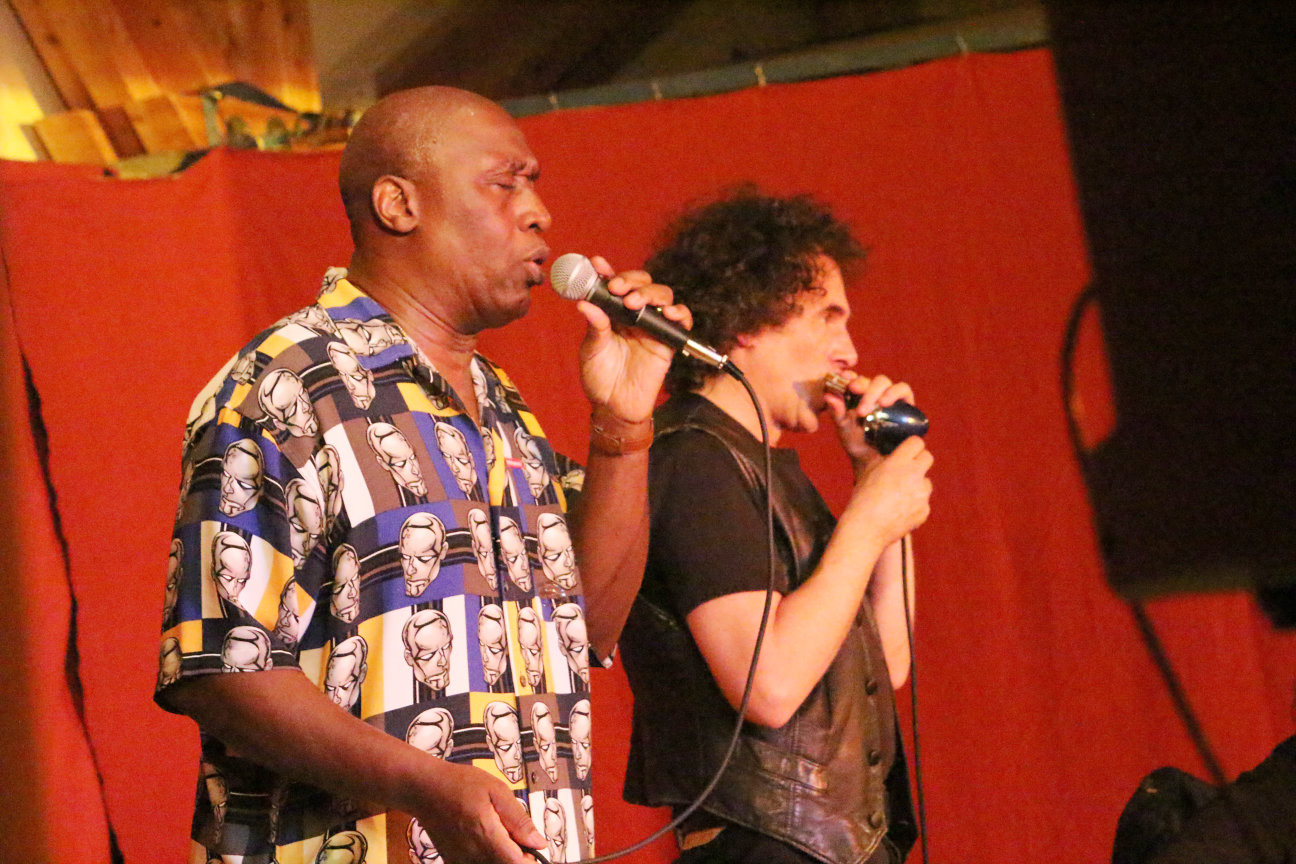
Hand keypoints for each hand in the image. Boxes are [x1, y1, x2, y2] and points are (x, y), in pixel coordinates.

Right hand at [410, 761, 546, 863]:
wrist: (424, 788)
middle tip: (514, 836)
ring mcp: (460, 860)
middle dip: (515, 857)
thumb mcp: (496, 790)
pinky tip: (484, 841)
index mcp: (487, 835)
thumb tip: (538, 842)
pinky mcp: (452, 861)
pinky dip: (485, 858)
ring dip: (500, 858)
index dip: (529, 858)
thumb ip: (518, 818)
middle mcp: (472, 854)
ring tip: (498, 836)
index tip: (531, 846)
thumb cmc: (460, 783)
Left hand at [575, 256, 691, 423]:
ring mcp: (653, 326)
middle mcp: (634, 314)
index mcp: (613, 312)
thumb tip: (584, 304)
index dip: (608, 271)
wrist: (614, 407)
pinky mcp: (668, 342)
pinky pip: (682, 321)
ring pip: (662, 296)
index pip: (614, 283)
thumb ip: (594, 326)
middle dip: (631, 280)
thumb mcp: (591, 350)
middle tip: (617, 289)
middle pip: (642, 283)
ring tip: (635, 303)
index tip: (597, 264)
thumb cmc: (599, 378)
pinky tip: (668, 314)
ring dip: (651, 293)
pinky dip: (679, 313)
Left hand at [824, 373, 915, 471]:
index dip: (849, 375)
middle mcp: (874, 393)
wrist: (874, 461)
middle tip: (854, 392)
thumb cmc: (856, 442)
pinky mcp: (905, 404)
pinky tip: (885, 403)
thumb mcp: (843, 428)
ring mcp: (890, 396)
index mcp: (857, 395)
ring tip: (870, 405)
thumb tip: (828, 395)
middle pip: (868, 379)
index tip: (843, 378)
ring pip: (885, 382)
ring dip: (876, 390)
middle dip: (862, 385)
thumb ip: (836, 412)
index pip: (854, 378)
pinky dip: (894, 393)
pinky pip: (903, 390)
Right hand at [839, 434, 932, 550]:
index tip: (907, 452)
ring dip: (917, 486)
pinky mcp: (925, 510)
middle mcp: (914, 475)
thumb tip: (894, 454)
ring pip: (926, 482)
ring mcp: (922, 494)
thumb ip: (885, 460)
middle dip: (919, 461)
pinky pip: (924, 502)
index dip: (911, 446)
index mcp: (898, 462)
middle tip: (907, 470)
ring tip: (898, 496)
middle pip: (928, 457)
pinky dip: (915, 505)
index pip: (917, 442)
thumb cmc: (863, 499)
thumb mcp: (869, 471)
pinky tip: (900, 510)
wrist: (866, 528)